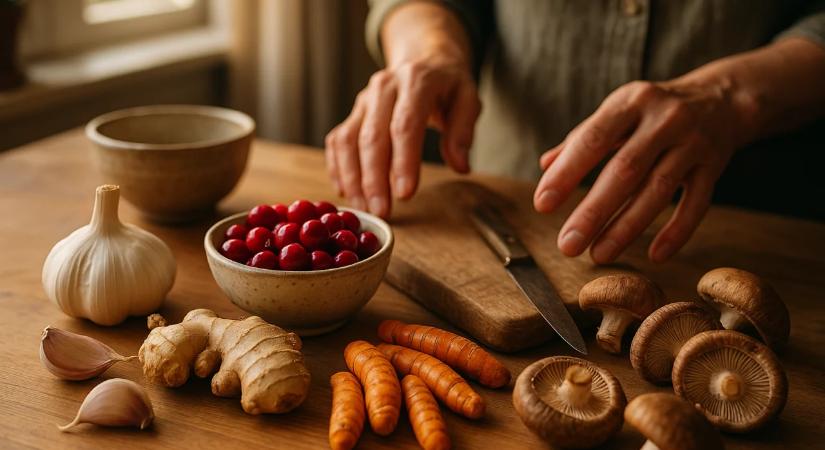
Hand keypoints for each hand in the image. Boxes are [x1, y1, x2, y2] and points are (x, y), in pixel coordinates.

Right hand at [325, 59, 480, 217]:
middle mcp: (384, 87)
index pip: (406, 125)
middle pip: (373, 136)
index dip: (404, 162)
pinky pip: (337, 141)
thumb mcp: (468, 98)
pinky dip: (338, 168)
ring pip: (349, 141)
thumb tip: (460, 166)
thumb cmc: (448, 85)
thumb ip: (463, 131)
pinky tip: (346, 192)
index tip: (406, 194)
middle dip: (374, 178)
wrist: (423, 57)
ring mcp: (364, 100)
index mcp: (416, 80)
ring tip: (363, 208)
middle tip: (382, 211)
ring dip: (353, 178)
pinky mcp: (353, 113)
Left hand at [533, 79, 751, 263]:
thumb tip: (545, 166)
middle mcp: (664, 119)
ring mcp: (693, 143)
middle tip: (567, 245)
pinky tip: (655, 255)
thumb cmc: (652, 111)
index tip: (542, 205)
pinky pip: (697, 204)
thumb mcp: (618, 110)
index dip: (567, 173)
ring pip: (658, 190)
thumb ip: (582, 137)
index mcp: (631, 102)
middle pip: (626, 170)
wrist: (721, 98)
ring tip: (599, 254)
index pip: (593, 139)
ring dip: (626, 227)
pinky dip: (677, 231)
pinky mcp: (715, 166)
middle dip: (594, 211)